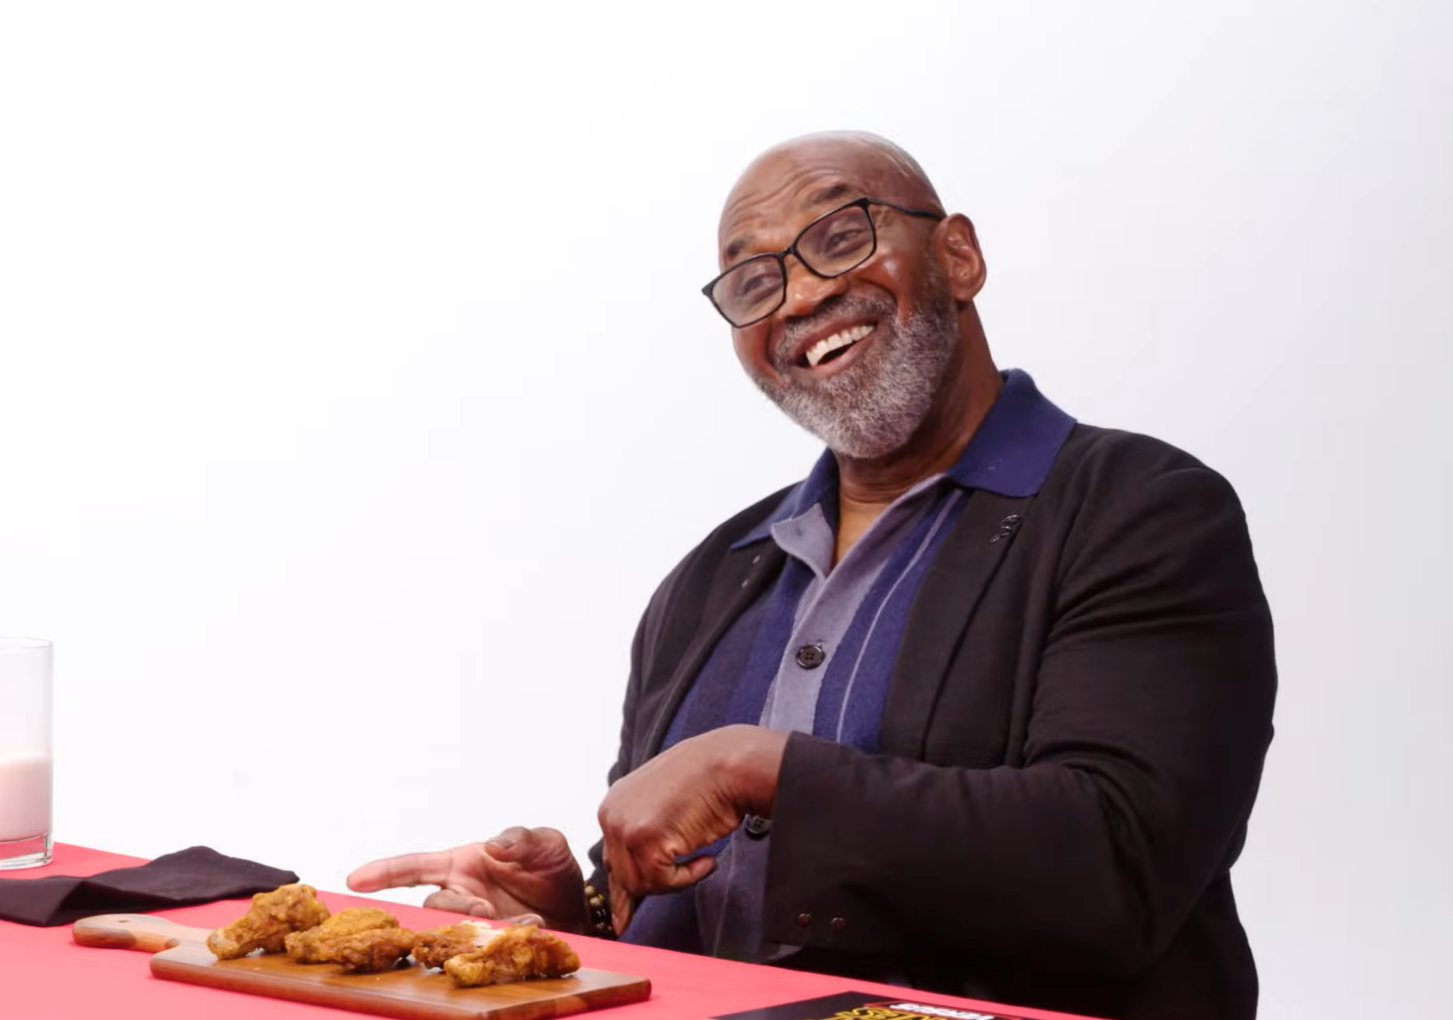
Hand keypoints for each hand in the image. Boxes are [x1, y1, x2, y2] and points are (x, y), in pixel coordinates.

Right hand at [346, 826, 585, 932]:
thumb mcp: (546, 844)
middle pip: (433, 904)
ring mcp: (474, 923)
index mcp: (463, 864)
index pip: (415, 867)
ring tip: (521, 918)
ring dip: (480, 926)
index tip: (355, 879)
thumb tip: (492, 846)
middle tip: (486, 907)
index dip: (384, 871)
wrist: (578, 908)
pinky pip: (481, 947)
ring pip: (454, 928)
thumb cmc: (552, 869)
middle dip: (454, 907)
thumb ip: (521, 839)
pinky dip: (506, 937)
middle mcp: (461, 894)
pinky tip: (533, 926)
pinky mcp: (489, 946)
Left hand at [597, 724, 786, 931]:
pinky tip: (707, 860)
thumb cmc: (707, 780)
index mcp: (614, 805)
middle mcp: (612, 815)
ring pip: (640, 884)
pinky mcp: (644, 840)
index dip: (628, 883)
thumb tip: (633, 886)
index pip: (612, 858)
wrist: (729, 764)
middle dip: (653, 883)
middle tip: (683, 878)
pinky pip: (662, 881)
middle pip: (622, 875)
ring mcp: (625, 827)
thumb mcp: (665, 808)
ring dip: (675, 880)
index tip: (627, 913)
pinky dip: (688, 877)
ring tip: (700, 860)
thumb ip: (646, 836)